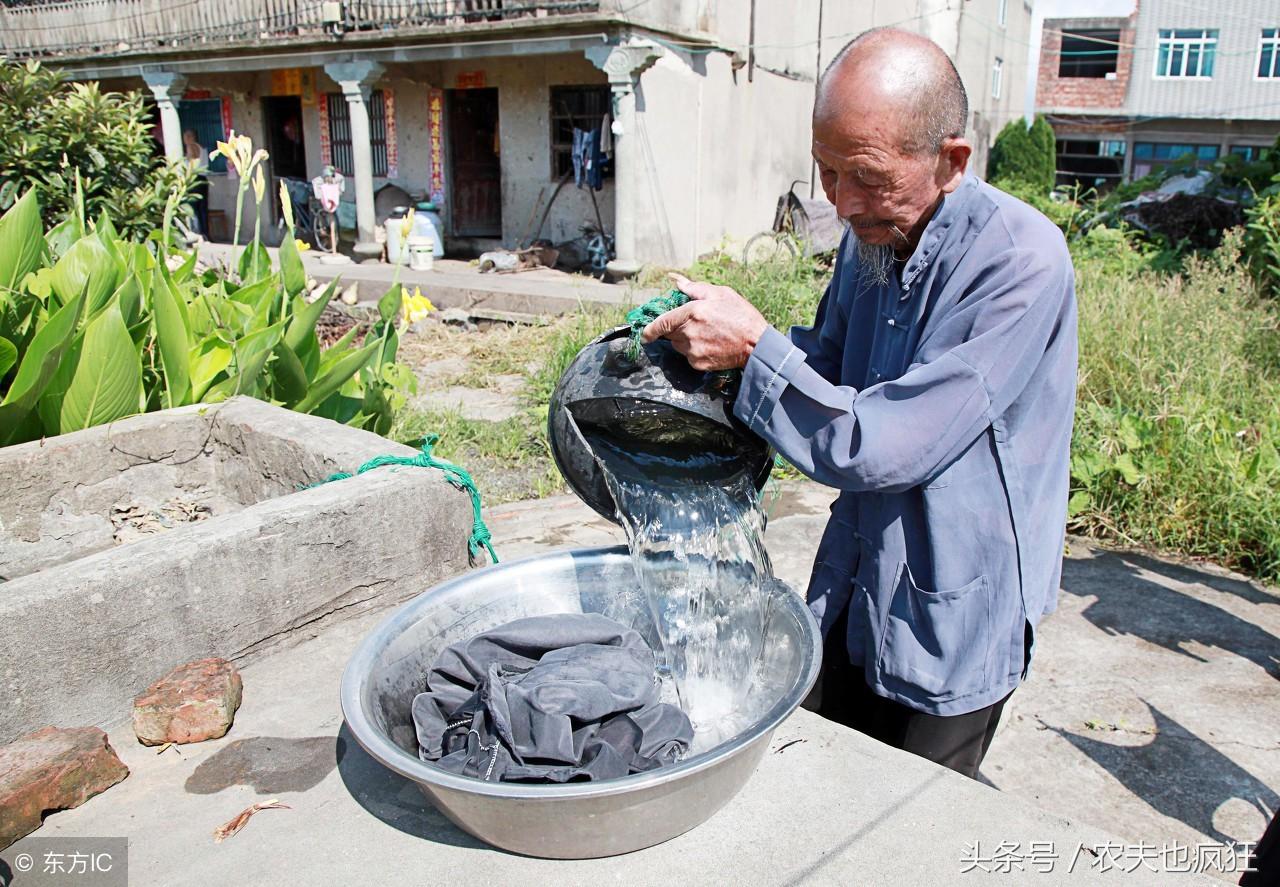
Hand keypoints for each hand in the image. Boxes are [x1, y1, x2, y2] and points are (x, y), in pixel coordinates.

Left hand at [641, 273, 768, 370]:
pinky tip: (710, 345)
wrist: (757, 344)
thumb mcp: (721, 294)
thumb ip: (695, 289)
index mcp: (692, 312)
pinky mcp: (698, 363)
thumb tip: (677, 282)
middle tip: (695, 325)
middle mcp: (689, 333)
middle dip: (675, 329)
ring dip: (685, 340)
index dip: (650, 329)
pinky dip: (694, 351)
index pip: (662, 323)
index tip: (644, 332)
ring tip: (706, 334)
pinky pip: (689, 356)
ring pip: (678, 346)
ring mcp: (693, 350)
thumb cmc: (741, 316)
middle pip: (669, 334)